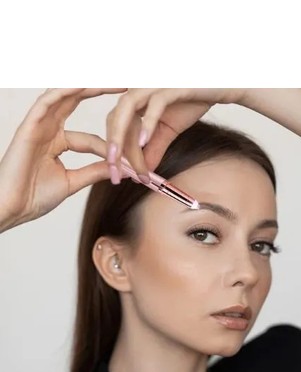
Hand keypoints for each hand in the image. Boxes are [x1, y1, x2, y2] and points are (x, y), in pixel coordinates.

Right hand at [0, 88, 127, 229]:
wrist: (11, 208)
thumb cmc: (33, 197)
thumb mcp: (72, 182)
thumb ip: (93, 171)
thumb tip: (120, 168)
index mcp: (58, 143)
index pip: (92, 139)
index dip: (112, 145)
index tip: (134, 155)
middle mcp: (48, 130)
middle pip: (76, 102)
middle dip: (100, 91)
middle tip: (126, 85)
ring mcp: (38, 126)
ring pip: (63, 96)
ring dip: (86, 86)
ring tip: (109, 80)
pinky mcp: (28, 126)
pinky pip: (46, 102)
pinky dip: (64, 91)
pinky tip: (82, 85)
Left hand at [105, 88, 246, 181]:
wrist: (223, 85)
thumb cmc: (193, 100)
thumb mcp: (169, 130)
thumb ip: (153, 148)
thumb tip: (142, 172)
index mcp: (135, 97)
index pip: (115, 124)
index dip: (113, 149)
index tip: (115, 174)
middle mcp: (139, 86)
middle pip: (115, 117)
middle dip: (113, 148)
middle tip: (114, 174)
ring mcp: (154, 83)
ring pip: (127, 108)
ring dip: (121, 136)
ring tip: (119, 160)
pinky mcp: (172, 84)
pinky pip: (155, 103)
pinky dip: (148, 123)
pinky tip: (144, 142)